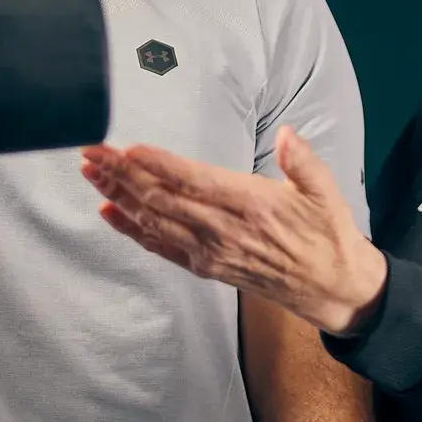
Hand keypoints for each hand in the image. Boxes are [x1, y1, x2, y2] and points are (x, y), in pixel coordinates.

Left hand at [81, 127, 388, 333]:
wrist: (330, 287)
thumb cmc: (326, 234)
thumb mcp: (325, 192)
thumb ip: (303, 160)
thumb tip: (287, 134)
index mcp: (252, 205)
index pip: (194, 181)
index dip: (158, 165)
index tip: (128, 148)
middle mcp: (225, 231)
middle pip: (163, 199)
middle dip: (123, 174)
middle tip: (92, 152)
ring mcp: (212, 253)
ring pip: (155, 222)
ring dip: (119, 197)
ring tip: (91, 174)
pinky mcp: (207, 268)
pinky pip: (162, 248)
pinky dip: (132, 231)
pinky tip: (109, 213)